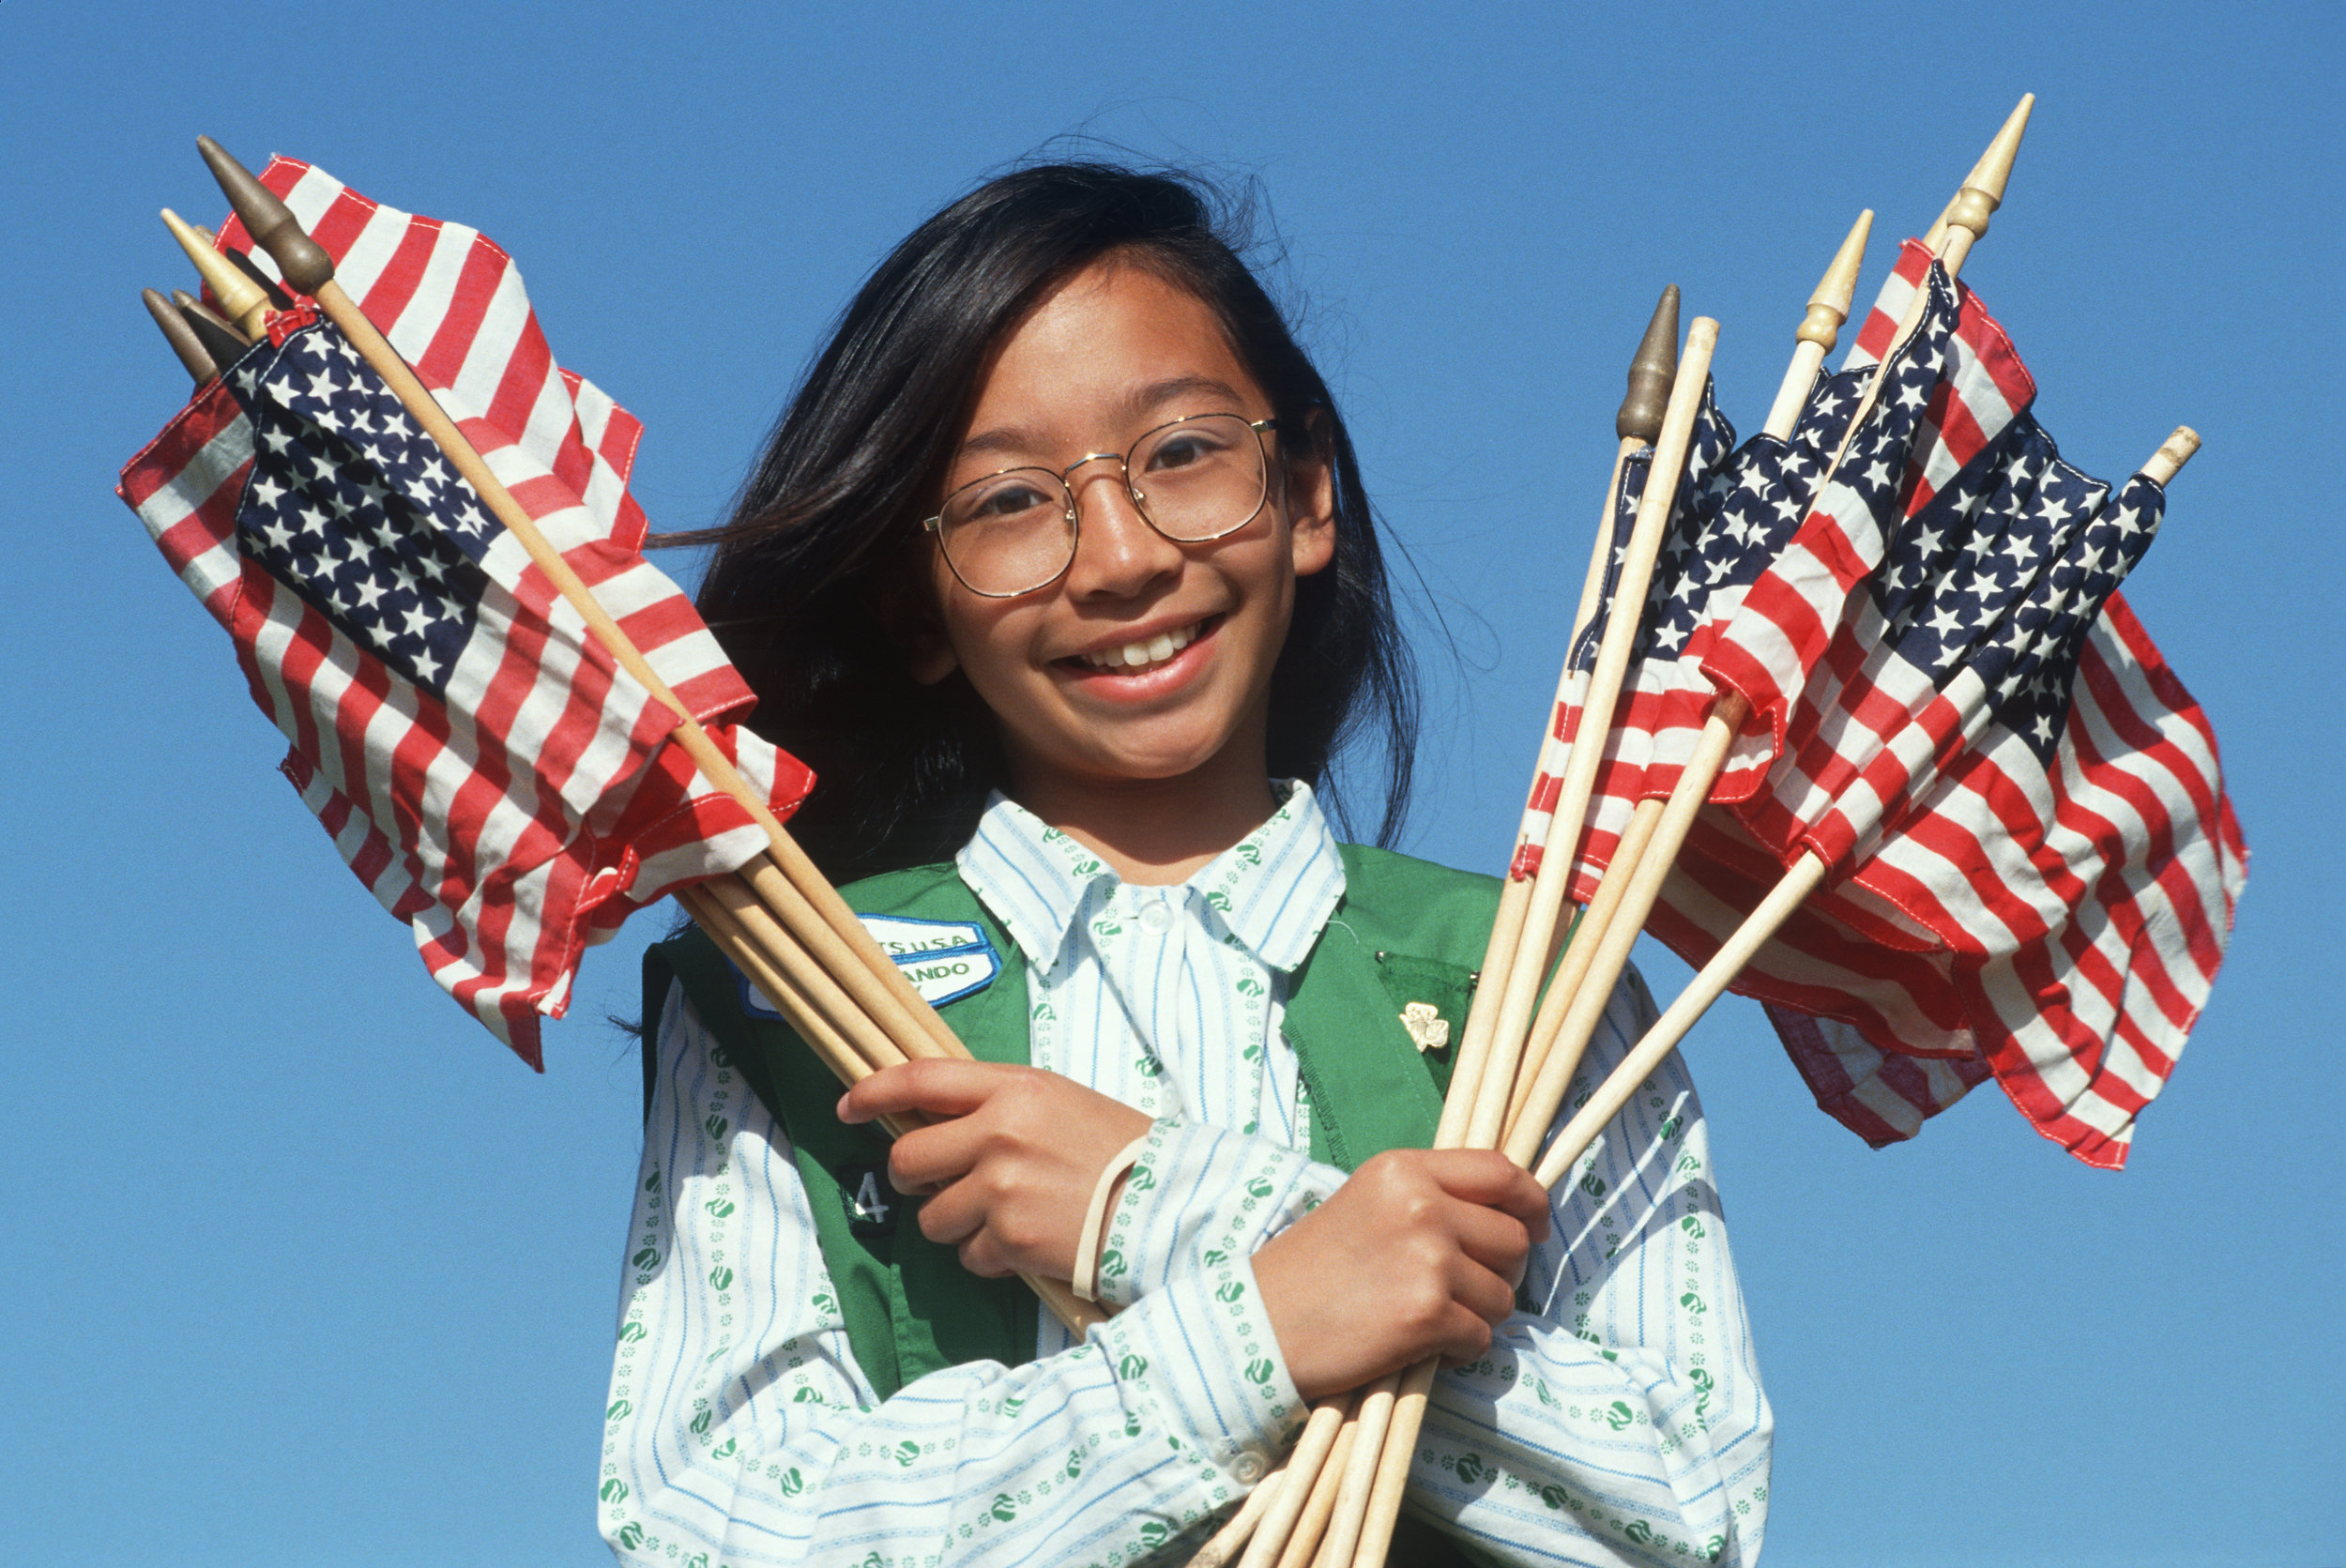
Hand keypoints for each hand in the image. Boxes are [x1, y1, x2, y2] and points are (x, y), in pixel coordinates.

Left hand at [840, 1060, 1150, 1281]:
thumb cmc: (1116, 1151)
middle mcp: (1000, 1134)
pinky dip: (989, 1255)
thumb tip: (934, 1120)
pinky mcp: (1009, 1240)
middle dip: (911, 1178)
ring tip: (1004, 1217)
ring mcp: (1001, 1189)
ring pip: (932, 1217)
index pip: (920, 1078)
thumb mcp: (1059, 1101)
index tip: (849, 1106)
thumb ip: (998, 1103)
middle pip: (908, 1158)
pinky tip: (1027, 1241)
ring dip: (956, 1224)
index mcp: (1014, 1088)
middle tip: (935, 1184)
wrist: (1165, 1206)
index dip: (873, 1092)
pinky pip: (967, 1255)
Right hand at [1249, 1149, 1550, 1400]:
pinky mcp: (1426, 1314)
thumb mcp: (1367, 1202)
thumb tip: (1508, 1215)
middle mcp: (1422, 1206)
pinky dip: (1462, 1348)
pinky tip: (1424, 1345)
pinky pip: (1482, 1336)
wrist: (1258, 1323)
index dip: (1531, 1203)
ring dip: (1479, 1313)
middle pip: (1514, 1238)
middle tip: (1467, 1288)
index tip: (1535, 1226)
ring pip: (1504, 1294)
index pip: (1502, 1172)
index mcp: (1405, 1170)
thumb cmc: (1311, 1268)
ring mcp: (1428, 1260)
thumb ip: (1430, 1197)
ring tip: (1432, 1317)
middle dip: (1504, 1270)